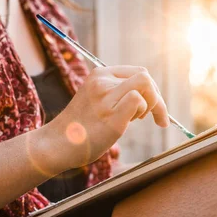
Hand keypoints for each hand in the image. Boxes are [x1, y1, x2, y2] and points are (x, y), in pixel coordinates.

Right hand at [46, 66, 169, 169]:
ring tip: (138, 120)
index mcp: (99, 74)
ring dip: (152, 104)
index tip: (153, 107)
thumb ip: (116, 92)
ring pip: (145, 85)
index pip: (139, 72)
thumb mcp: (96, 99)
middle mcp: (102, 82)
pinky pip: (138, 101)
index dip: (152, 89)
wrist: (56, 144)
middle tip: (159, 118)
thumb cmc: (80, 127)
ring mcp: (106, 98)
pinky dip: (143, 111)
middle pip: (146, 77)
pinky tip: (133, 123)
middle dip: (158, 98)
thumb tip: (149, 96)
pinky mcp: (111, 116)